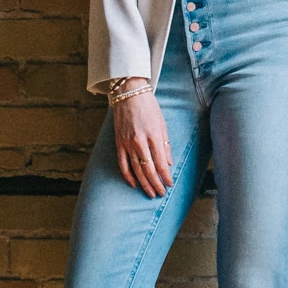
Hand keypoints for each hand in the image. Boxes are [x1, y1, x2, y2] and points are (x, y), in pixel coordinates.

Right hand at [111, 79, 172, 197]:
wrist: (129, 93)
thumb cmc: (148, 107)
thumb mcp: (162, 123)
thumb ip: (165, 144)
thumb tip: (168, 163)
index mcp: (153, 136)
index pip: (160, 163)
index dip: (165, 177)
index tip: (169, 185)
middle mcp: (140, 141)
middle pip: (148, 169)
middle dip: (155, 184)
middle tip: (160, 193)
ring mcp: (127, 143)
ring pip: (136, 169)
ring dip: (144, 183)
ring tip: (150, 193)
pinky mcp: (118, 142)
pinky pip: (122, 163)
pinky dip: (128, 175)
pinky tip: (133, 184)